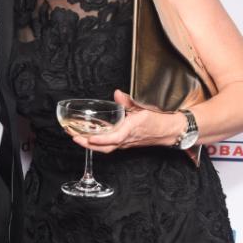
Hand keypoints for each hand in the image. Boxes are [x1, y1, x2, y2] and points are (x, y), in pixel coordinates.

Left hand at [66, 90, 183, 152]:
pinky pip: (109, 146)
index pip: (114, 138)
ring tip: (76, 136)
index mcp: (132, 129)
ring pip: (106, 148)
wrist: (170, 131)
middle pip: (105, 147)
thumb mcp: (144, 107)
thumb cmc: (158, 120)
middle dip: (87, 143)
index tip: (88, 137)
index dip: (100, 139)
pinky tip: (88, 136)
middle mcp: (127, 139)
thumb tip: (117, 93)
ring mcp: (126, 143)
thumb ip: (129, 101)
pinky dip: (97, 143)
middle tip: (73, 136)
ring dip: (90, 144)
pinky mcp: (125, 143)